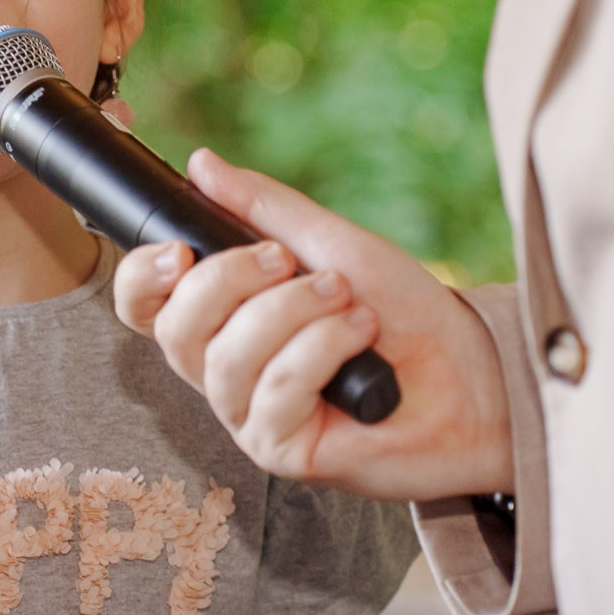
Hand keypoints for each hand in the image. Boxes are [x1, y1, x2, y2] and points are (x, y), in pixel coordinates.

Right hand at [114, 149, 513, 500]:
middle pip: (175, 329)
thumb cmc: (404, 312)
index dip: (141, 277)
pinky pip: (276, 390)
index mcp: (223, 321)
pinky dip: (324, 349)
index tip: (181, 249)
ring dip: (295, 313)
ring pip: (228, 357)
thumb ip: (262, 209)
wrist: (472, 370)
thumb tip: (201, 163)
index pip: (143, 307)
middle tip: (293, 262)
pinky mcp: (282, 452)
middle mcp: (224, 372)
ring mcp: (249, 416)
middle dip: (232, 281)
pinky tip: (362, 342)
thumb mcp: (331, 243)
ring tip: (349, 302)